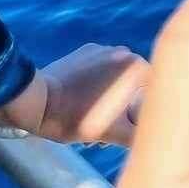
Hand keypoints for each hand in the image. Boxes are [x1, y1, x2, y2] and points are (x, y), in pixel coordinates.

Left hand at [0, 44, 147, 145]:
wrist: (34, 102)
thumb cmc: (74, 118)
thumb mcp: (110, 133)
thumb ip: (138, 134)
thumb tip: (154, 138)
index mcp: (137, 67)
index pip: (154, 91)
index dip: (143, 112)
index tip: (125, 129)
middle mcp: (125, 51)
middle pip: (135, 84)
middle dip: (124, 107)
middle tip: (105, 130)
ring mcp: (104, 49)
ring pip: (117, 76)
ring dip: (111, 94)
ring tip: (90, 116)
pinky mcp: (84, 51)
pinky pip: (100, 68)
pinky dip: (96, 82)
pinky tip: (79, 99)